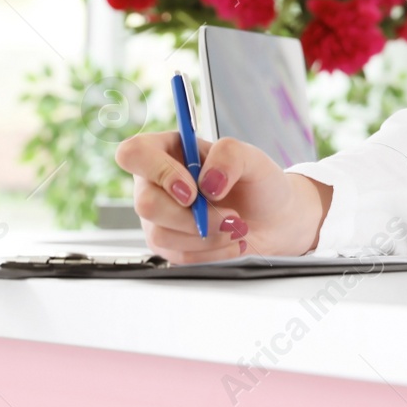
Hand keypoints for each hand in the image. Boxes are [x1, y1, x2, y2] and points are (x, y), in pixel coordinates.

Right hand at [114, 131, 331, 262]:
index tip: (193, 190)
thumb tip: (207, 182)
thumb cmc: (258, 183)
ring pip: (161, 235)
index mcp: (169, 150)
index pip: (134, 153)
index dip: (158, 172)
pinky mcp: (168, 245)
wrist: (272, 219)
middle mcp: (156, 183)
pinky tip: (229, 241)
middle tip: (229, 215)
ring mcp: (158, 216)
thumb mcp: (253, 157)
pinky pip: (177, 256)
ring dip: (207, 236)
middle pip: (146, 203)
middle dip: (193, 216)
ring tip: (236, 227)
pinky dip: (211, 253)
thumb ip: (230, 155)